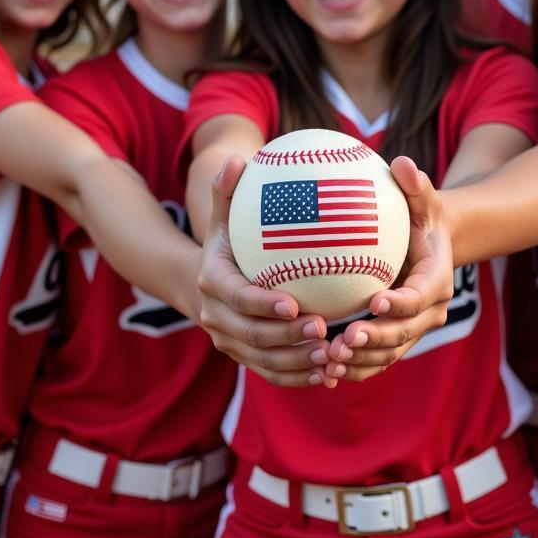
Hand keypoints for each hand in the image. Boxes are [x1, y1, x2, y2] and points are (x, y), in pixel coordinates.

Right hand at [197, 156, 336, 386]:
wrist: (205, 283)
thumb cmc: (228, 242)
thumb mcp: (225, 216)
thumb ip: (229, 191)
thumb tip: (237, 159)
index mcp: (214, 285)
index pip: (238, 298)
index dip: (264, 304)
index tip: (294, 302)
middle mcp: (217, 319)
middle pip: (251, 336)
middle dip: (287, 338)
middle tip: (323, 330)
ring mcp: (231, 344)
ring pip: (264, 362)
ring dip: (297, 363)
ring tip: (332, 355)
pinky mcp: (246, 360)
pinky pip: (272, 375)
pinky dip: (298, 377)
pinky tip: (329, 374)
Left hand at [326, 156, 453, 380]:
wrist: (431, 246)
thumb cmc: (421, 216)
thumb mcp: (423, 199)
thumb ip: (415, 185)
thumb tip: (404, 163)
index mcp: (437, 280)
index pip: (421, 297)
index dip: (400, 303)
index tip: (375, 301)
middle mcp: (429, 312)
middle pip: (404, 334)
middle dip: (376, 340)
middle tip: (345, 340)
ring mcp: (412, 331)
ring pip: (389, 354)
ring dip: (360, 362)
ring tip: (329, 360)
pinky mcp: (394, 341)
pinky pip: (375, 362)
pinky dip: (353, 369)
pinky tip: (322, 371)